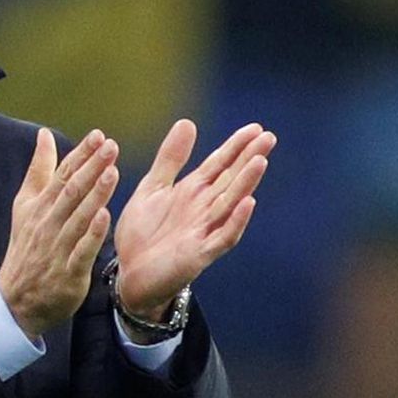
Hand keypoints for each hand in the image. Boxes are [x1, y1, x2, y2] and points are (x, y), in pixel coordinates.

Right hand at [0, 128, 119, 338]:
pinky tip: (105, 216)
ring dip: (94, 194)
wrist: (16, 299)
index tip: (98, 136)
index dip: (80, 155)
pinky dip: (92, 234)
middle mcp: (48, 223)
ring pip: (77, 217)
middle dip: (91, 168)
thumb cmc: (27, 246)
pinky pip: (81, 250)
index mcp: (40, 206)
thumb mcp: (26, 205)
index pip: (62, 174)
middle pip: (70, 191)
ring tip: (112, 172)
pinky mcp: (68, 272)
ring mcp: (57, 248)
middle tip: (111, 147)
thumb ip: (39, 170)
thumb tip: (44, 134)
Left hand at [113, 120, 275, 319]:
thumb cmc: (143, 233)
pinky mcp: (199, 254)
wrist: (129, 275)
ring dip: (246, 184)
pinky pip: (223, 237)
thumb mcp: (152, 188)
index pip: (219, 164)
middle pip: (230, 179)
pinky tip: (247, 203)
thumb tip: (188, 122)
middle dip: (248, 159)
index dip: (236, 146)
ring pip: (230, 203)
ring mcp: (204, 231)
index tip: (255, 127)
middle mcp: (204, 209)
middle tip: (268, 137)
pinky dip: (236, 221)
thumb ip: (170, 159)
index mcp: (192, 191)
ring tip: (260, 161)